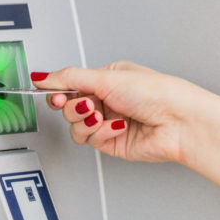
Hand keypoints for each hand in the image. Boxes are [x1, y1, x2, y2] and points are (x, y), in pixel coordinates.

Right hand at [32, 61, 203, 163]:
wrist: (177, 122)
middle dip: (75, 108)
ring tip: (103, 116)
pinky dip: (103, 133)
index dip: (58, 92)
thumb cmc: (156, 94)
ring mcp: (108, 123)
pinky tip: (119, 127)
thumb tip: (42, 76)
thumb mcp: (107, 77)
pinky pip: (92, 141)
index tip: (55, 95)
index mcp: (106, 79)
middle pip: (69, 108)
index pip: (70, 85)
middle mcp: (106, 101)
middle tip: (86, 105)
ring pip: (76, 128)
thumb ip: (70, 77)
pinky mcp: (112, 143)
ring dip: (87, 122)